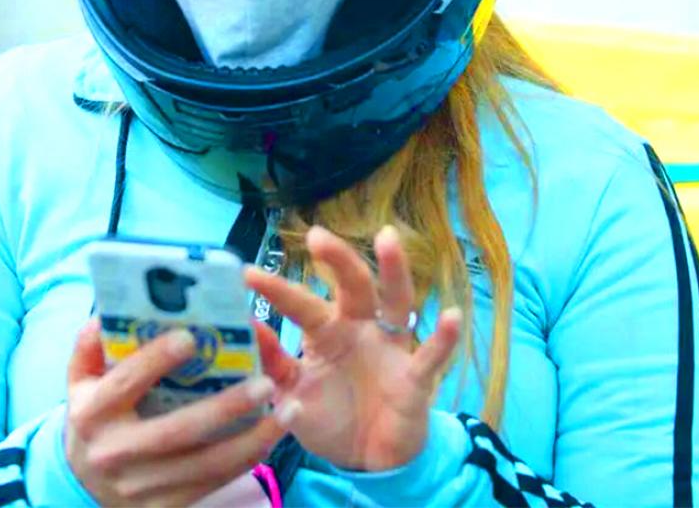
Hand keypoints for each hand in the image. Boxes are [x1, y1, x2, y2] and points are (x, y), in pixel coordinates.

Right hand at [64, 318, 297, 506]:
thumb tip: (107, 314)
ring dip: (253, 438)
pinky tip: (274, 434)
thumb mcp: (79, 381)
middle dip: (225, 408)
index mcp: (92, 414)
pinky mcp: (166, 506)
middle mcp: (116, 452)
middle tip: (264, 382)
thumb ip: (90, 347)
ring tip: (287, 409)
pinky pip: (214, 482)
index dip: (156, 360)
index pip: (125, 383)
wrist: (85, 486)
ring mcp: (142, 486)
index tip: (192, 337)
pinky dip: (248, 458)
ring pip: (206, 464)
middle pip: (177, 430)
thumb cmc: (94, 418)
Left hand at [244, 225, 462, 471]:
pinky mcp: (414, 377)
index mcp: (326, 333)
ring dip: (394, 270)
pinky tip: (451, 315)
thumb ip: (274, 365)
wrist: (368, 461)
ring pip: (395, 302)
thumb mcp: (293, 396)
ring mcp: (391, 348)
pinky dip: (443, 337)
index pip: (301, 304)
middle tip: (317, 235)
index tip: (248, 274)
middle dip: (337, 258)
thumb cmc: (329, 418)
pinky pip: (431, 355)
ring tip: (388, 238)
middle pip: (352, 285)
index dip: (277, 290)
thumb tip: (249, 327)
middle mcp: (359, 329)